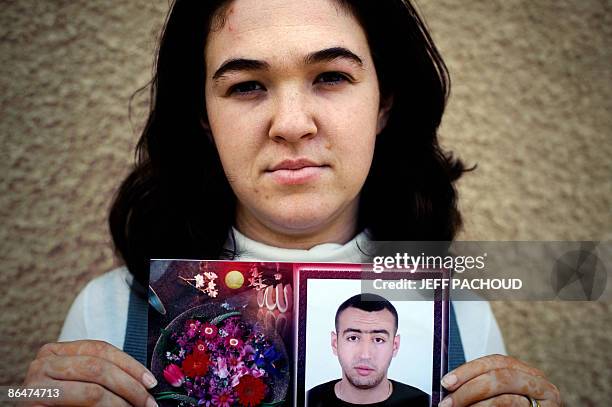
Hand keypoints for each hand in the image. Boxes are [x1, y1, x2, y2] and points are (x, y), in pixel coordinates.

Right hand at [22, 340, 157, 406]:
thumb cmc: (63, 405)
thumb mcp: (82, 384)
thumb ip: (104, 377)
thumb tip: (144, 383)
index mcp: (57, 351)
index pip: (101, 349)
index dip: (131, 364)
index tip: (151, 381)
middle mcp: (44, 362)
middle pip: (99, 367)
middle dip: (130, 386)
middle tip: (148, 402)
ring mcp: (36, 384)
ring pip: (92, 390)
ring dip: (120, 403)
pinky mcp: (35, 405)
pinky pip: (82, 406)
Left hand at [439, 354, 560, 406]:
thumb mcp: (498, 393)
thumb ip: (481, 386)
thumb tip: (451, 386)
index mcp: (524, 371)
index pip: (495, 362)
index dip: (468, 369)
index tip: (447, 381)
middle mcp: (538, 382)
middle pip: (499, 376)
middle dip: (469, 387)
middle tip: (448, 401)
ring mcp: (544, 400)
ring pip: (505, 397)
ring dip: (475, 404)